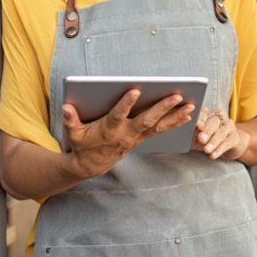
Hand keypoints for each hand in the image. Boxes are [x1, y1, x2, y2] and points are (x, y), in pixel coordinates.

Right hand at [61, 90, 193, 178]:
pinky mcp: (142, 138)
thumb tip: (66, 107)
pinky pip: (161, 130)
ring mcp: (136, 137)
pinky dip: (175, 123)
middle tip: (177, 95)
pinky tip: (188, 115)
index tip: (135, 90)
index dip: (126, 104)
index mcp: (109, 129)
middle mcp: (126, 133)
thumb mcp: (73, 133)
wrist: (92, 165)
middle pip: (147, 119)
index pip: (118, 115)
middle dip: (162, 107)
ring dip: (175, 116)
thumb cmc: (82, 144)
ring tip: (191, 105)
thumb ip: (70, 119)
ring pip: (159, 126)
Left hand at [192, 107, 249, 160]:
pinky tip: (213, 155)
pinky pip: (227, 143)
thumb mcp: (198, 136)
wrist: (227, 145)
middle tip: (201, 139)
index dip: (201, 119)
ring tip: (207, 150)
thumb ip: (193, 135)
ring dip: (214, 142)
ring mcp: (229, 127)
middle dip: (207, 131)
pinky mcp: (235, 137)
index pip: (204, 114)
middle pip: (214, 122)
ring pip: (222, 132)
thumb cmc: (208, 139)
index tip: (197, 126)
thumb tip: (184, 136)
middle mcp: (220, 118)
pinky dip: (219, 149)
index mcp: (208, 114)